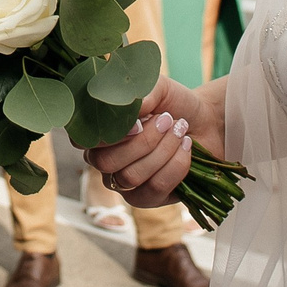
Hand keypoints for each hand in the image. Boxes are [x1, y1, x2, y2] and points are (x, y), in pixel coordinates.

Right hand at [82, 76, 224, 207]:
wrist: (206, 122)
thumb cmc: (174, 103)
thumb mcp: (157, 87)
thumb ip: (139, 94)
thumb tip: (131, 108)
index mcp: (99, 131)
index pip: (81, 140)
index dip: (104, 134)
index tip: (137, 122)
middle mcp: (105, 160)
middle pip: (106, 162)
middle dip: (143, 141)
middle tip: (168, 120)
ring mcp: (124, 183)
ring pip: (130, 177)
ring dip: (162, 150)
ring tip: (180, 130)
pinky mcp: (148, 199)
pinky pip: (154, 189)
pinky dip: (175, 165)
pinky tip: (186, 147)